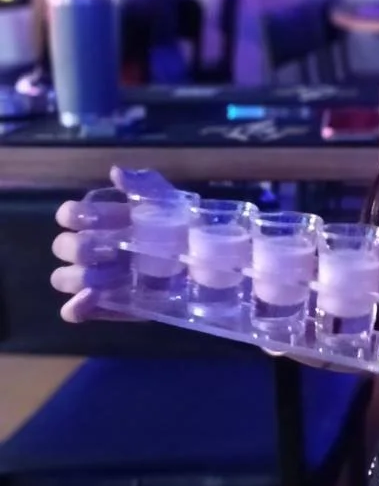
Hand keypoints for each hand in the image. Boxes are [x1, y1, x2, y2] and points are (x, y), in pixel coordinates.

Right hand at [50, 164, 175, 322]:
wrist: (209, 263)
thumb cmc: (184, 228)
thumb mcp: (169, 202)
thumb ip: (143, 185)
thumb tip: (116, 172)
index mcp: (101, 222)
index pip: (69, 215)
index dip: (72, 216)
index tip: (89, 218)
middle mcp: (93, 250)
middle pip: (62, 247)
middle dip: (79, 247)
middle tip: (111, 249)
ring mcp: (97, 280)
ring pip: (63, 278)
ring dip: (79, 275)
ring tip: (110, 274)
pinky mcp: (107, 307)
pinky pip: (74, 312)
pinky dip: (76, 307)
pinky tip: (92, 296)